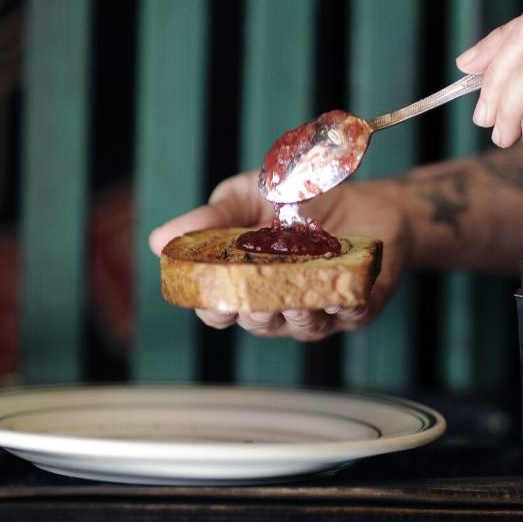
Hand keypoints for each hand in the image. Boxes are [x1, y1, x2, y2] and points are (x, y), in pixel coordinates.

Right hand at [149, 172, 411, 341]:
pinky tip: (344, 296)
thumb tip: (159, 241)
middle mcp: (281, 307)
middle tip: (254, 299)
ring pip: (303, 325)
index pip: (221, 313)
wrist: (363, 197)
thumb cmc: (299, 201)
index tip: (209, 298)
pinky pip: (352, 314)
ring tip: (296, 297)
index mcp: (249, 286)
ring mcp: (321, 310)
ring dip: (298, 313)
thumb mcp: (245, 198)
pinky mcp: (361, 305)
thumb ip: (210, 220)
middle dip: (255, 313)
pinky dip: (347, 306)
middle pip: (260, 323)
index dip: (212, 309)